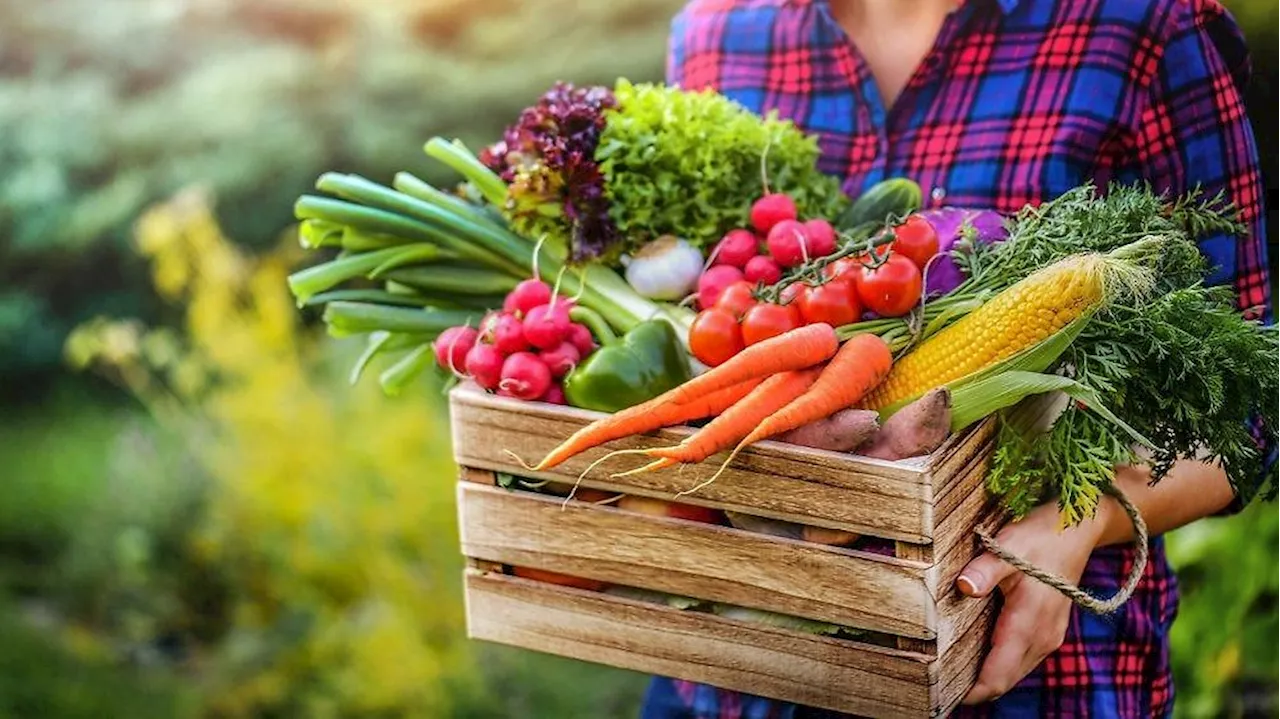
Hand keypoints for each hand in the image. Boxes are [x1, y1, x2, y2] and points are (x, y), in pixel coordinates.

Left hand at [955, 498, 1110, 704]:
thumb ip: (984, 570)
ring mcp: (1048, 636)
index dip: (971, 691)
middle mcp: (1041, 639)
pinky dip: (1000, 664)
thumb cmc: (1040, 537)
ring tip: (951, 671)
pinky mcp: (1049, 630)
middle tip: (937, 684)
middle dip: (974, 688)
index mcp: (1028, 624)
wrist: (1077, 531)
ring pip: (1013, 672)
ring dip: (988, 676)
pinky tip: (976, 652)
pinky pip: (1021, 659)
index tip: (941, 693)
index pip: (997, 676)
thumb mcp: (1007, 547)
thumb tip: (963, 587)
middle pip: (1004, 681)